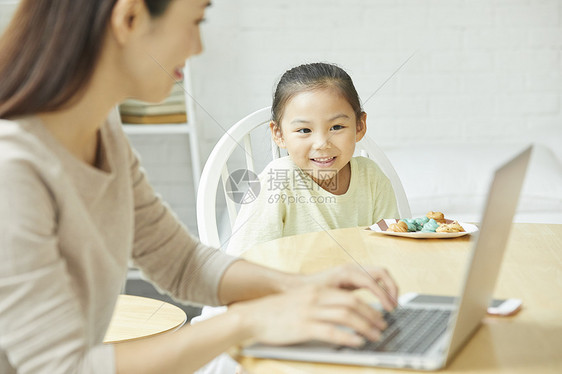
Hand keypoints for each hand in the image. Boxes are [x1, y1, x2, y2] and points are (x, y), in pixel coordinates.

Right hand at [230, 284, 387, 346]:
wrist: (252, 317)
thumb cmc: (276, 312)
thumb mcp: (301, 301)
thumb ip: (320, 304)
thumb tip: (343, 314)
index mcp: (316, 291)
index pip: (350, 295)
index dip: (369, 305)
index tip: (379, 315)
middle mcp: (315, 298)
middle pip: (352, 304)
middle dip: (372, 316)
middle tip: (382, 326)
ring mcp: (309, 312)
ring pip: (346, 316)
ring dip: (365, 327)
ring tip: (375, 336)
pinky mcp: (303, 327)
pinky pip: (332, 332)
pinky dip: (348, 338)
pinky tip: (357, 343)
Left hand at [300, 264, 398, 310]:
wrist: (300, 286)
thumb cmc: (310, 292)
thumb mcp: (326, 298)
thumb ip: (343, 303)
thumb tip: (358, 313)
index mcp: (346, 272)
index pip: (372, 281)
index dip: (383, 295)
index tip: (389, 309)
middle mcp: (353, 268)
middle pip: (381, 272)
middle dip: (391, 288)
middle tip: (394, 305)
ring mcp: (355, 271)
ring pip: (381, 274)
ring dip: (389, 288)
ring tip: (392, 305)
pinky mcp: (355, 277)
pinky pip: (375, 279)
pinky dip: (383, 289)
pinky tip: (384, 302)